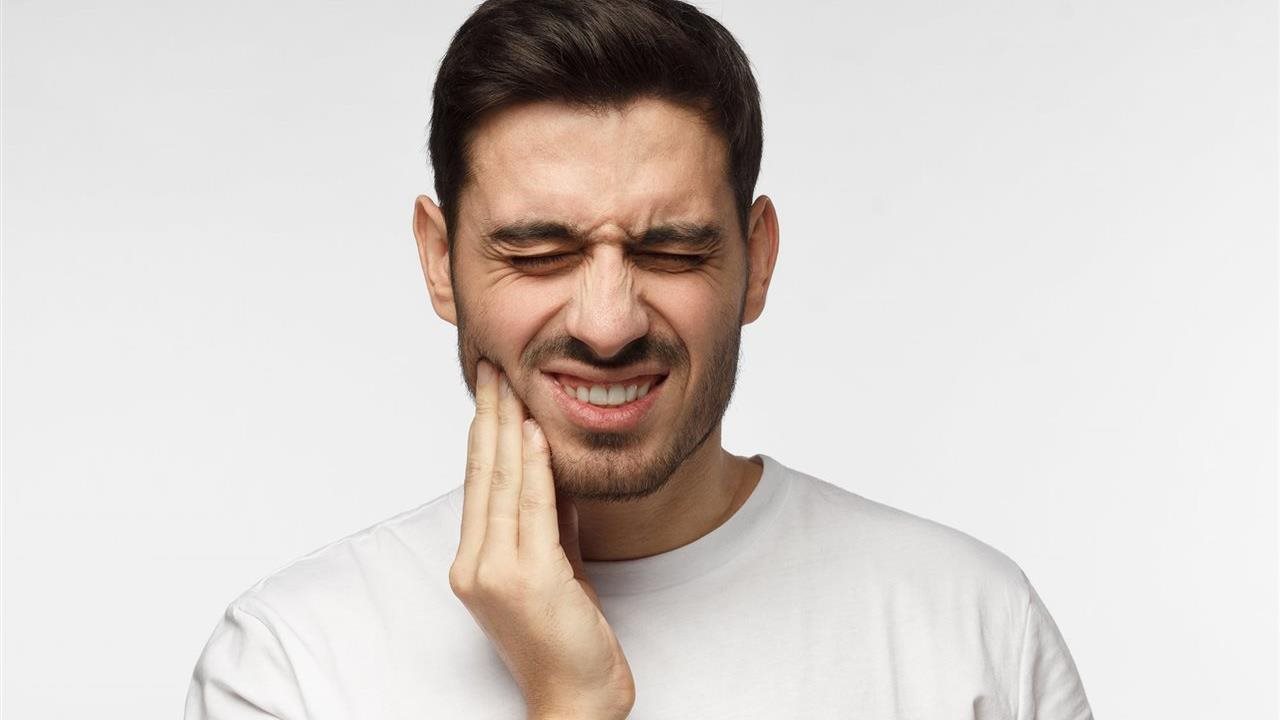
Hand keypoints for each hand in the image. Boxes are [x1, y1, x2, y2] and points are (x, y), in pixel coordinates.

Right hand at [448, 360, 635, 718]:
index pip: (479, 482)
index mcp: (475, 562)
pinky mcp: (529, 580)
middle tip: (491, 367)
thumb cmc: (566, 637)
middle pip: (483, 475)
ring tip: (509, 382)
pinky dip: (535, 466)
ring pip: (504, 485)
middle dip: (489, 415)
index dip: (484, 431)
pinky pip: (532, 510)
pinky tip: (534, 432)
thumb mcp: (556, 566)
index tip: (490, 388)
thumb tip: (552, 467)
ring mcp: (498, 574)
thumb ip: (548, 520)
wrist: (575, 699)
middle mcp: (476, 565)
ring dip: (508, 427)